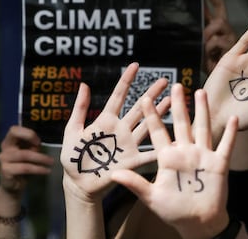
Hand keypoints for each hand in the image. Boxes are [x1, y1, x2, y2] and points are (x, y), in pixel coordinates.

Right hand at [0, 125, 53, 195]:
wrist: (13, 186)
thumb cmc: (24, 166)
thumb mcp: (29, 152)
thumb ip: (32, 145)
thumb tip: (39, 143)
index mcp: (9, 141)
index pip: (14, 130)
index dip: (27, 133)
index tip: (39, 141)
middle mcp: (4, 148)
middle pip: (17, 139)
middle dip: (33, 143)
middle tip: (47, 151)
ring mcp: (4, 160)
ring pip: (24, 154)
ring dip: (41, 158)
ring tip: (51, 162)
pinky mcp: (6, 171)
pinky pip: (25, 168)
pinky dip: (38, 169)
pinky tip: (46, 170)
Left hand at [60, 62, 169, 201]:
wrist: (77, 183)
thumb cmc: (73, 157)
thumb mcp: (72, 130)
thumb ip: (80, 109)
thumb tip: (84, 84)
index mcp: (106, 120)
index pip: (119, 96)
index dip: (127, 80)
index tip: (135, 65)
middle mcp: (120, 129)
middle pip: (139, 108)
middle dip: (152, 94)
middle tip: (165, 81)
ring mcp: (128, 144)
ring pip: (148, 125)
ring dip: (160, 113)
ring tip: (173, 101)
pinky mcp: (132, 161)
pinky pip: (149, 154)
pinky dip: (161, 148)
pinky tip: (175, 140)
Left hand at [111, 85, 237, 238]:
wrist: (196, 223)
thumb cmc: (172, 211)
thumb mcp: (151, 197)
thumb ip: (135, 184)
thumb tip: (114, 175)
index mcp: (167, 157)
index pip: (158, 131)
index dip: (151, 115)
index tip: (144, 98)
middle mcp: (184, 152)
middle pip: (181, 123)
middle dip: (178, 105)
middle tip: (176, 85)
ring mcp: (202, 156)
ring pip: (202, 128)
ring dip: (202, 111)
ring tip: (200, 92)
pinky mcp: (218, 165)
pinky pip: (226, 146)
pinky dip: (231, 134)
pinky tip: (234, 118)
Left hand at [200, 0, 236, 73]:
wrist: (215, 80)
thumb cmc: (207, 64)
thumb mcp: (197, 46)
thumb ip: (194, 35)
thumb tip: (182, 24)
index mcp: (216, 28)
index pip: (216, 7)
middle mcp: (223, 30)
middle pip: (219, 12)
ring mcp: (228, 37)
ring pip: (218, 24)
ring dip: (207, 31)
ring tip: (201, 42)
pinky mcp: (231, 46)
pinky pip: (218, 40)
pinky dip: (209, 45)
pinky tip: (206, 53)